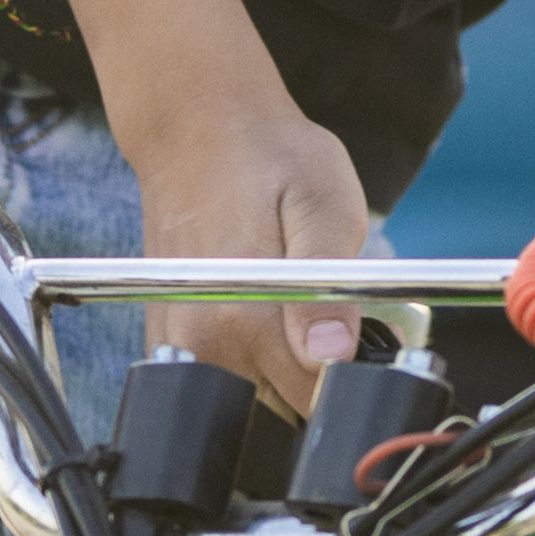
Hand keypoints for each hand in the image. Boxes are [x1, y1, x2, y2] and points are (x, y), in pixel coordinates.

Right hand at [130, 98, 381, 412]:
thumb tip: (331, 356)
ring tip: (293, 304)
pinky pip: (226, 377)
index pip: (315, 401)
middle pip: (285, 406)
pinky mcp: (170, 339)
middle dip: (319, 375)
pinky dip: (253, 355)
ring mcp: (180, 345)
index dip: (352, 380)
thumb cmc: (270, 158)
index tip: (364, 341)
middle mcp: (202, 344)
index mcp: (242, 320)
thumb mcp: (323, 205)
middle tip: (330, 309)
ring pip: (258, 396)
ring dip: (285, 366)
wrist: (196, 128)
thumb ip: (329, 287)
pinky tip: (261, 307)